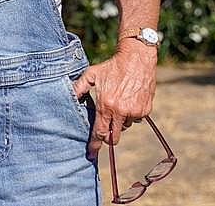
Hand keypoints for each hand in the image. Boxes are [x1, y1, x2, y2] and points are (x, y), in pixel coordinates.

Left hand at [72, 40, 156, 159]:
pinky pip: (135, 119)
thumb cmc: (112, 66)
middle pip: (114, 136)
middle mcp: (121, 111)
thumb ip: (79, 88)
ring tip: (117, 103)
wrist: (136, 59)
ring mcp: (134, 111)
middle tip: (106, 127)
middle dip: (109, 136)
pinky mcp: (145, 110)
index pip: (99, 132)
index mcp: (106, 105)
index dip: (95, 144)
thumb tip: (69, 97)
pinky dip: (131, 114)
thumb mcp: (91, 74)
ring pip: (124, 126)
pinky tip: (128, 100)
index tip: (91, 153)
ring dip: (120, 121)